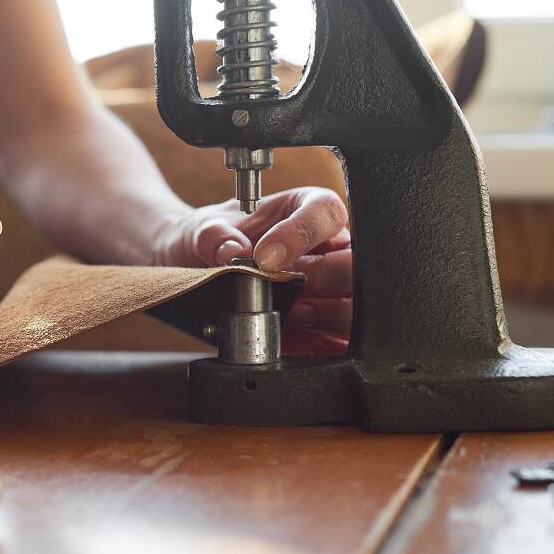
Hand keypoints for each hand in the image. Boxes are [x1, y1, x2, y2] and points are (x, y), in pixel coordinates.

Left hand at [150, 186, 351, 353]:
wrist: (196, 272)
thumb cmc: (211, 241)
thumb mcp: (200, 230)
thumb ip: (213, 235)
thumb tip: (233, 251)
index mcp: (303, 210)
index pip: (326, 211)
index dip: (302, 232)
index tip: (265, 255)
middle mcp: (324, 248)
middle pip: (354, 258)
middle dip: (328, 274)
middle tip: (288, 284)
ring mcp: (326, 289)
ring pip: (357, 300)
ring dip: (333, 311)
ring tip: (295, 312)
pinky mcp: (320, 327)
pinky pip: (341, 338)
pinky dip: (329, 343)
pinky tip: (304, 338)